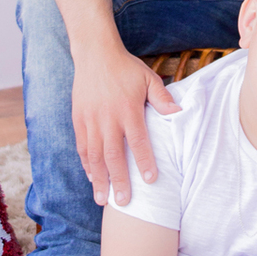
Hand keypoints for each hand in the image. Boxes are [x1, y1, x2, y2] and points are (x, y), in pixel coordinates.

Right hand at [72, 46, 178, 208]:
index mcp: (128, 109)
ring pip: (94, 155)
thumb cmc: (125, 67)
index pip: (138, 141)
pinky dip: (86, 164)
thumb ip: (162, 98)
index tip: (151, 180)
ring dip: (98, 179)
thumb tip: (178, 113)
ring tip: (102, 199)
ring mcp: (90, 120)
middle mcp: (107, 118)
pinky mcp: (78, 119)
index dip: (145, 161)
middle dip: (118, 180)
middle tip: (123, 202)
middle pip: (113, 155)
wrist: (94, 53)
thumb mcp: (147, 78)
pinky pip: (82, 146)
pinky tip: (92, 177)